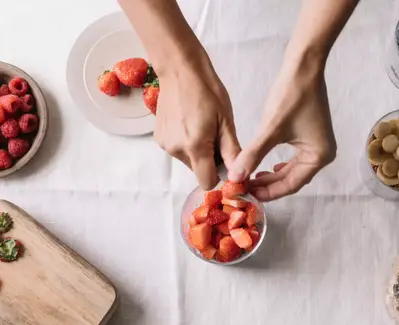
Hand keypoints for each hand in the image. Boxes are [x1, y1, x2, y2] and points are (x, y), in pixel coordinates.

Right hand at [154, 56, 240, 189]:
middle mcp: (176, 150)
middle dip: (210, 162)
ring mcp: (165, 144)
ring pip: (188, 161)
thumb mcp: (226, 122)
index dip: (219, 176)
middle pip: (198, 171)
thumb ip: (231, 152)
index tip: (227, 164)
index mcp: (195, 146)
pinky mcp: (159, 138)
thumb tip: (239, 175)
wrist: (180, 69)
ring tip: (203, 127)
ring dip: (198, 152)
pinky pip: (178, 150)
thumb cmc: (208, 91)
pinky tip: (190, 124)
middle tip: (217, 138)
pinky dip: (187, 144)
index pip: (207, 182)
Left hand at [228, 66, 336, 200]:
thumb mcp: (270, 129)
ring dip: (270, 176)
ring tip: (249, 178)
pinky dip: (276, 165)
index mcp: (319, 157)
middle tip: (243, 186)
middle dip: (267, 184)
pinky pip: (292, 160)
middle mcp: (322, 155)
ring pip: (290, 171)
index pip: (290, 185)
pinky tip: (262, 166)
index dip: (267, 192)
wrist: (304, 66)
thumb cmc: (291, 96)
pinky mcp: (310, 137)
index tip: (246, 193)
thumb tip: (235, 177)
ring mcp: (317, 146)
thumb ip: (252, 155)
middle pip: (291, 180)